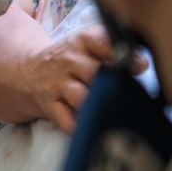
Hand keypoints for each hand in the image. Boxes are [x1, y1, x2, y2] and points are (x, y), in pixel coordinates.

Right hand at [22, 24, 147, 132]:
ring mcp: (57, 83)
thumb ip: (117, 51)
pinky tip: (89, 128)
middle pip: (93, 72)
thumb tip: (142, 63)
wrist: (28, 72)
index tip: (140, 66)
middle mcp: (69, 61)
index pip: (102, 42)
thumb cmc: (72, 61)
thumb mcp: (89, 46)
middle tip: (130, 94)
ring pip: (79, 96)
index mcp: (83, 42)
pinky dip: (76, 125)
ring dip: (96, 104)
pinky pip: (63, 117)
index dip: (122, 54)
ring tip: (113, 112)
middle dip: (112, 84)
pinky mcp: (50, 104)